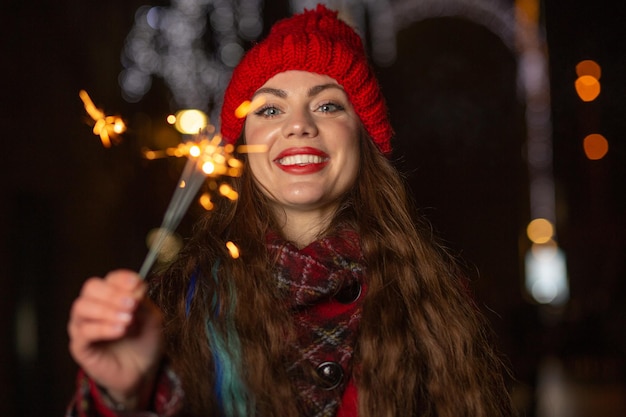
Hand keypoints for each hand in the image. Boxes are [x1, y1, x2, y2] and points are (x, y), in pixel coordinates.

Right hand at [68, 269, 163, 409]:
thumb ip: (143, 304)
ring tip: (128, 319)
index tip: (137, 284)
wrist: (142, 371)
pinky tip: (120, 330)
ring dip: (106, 310)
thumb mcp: (152, 319)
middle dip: (112, 293)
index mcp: (112, 296)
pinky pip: (84, 332)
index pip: (110, 278)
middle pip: (91, 288)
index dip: (122, 279)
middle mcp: (94, 307)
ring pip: (82, 307)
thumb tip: (135, 290)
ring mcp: (83, 325)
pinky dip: (103, 328)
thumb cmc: (145, 341)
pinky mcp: (80, 346)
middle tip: (131, 304)